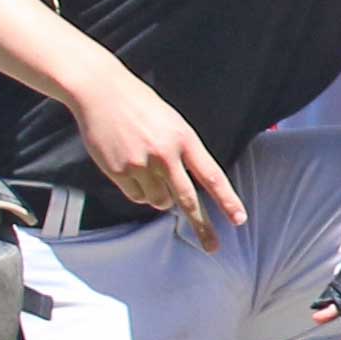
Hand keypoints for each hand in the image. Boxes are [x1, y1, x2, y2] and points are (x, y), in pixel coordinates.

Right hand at [76, 72, 246, 246]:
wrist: (102, 92)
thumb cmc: (142, 107)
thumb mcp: (172, 124)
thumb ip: (182, 155)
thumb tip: (183, 194)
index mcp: (184, 139)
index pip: (211, 176)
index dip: (227, 200)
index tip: (239, 219)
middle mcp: (164, 154)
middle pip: (188, 200)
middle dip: (202, 226)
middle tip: (214, 247)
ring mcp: (140, 164)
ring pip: (159, 201)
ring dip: (161, 198)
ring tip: (151, 171)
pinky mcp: (118, 170)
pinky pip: (136, 196)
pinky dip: (139, 191)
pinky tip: (132, 169)